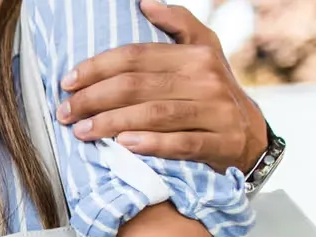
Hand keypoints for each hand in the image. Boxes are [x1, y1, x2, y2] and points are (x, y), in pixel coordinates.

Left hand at [58, 0, 267, 173]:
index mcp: (196, 55)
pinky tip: (123, 145)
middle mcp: (207, 79)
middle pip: (138, 85)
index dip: (96, 68)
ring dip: (111, 122)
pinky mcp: (221, 142)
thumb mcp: (203, 51)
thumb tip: (145, 3)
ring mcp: (216, 111)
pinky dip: (151, 144)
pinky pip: (182, 143)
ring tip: (81, 130)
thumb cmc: (211, 92)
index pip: (136, 56)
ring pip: (155, 114)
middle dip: (93, 98)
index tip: (67, 82)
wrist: (250, 135)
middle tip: (65, 112)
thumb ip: (178, 25)